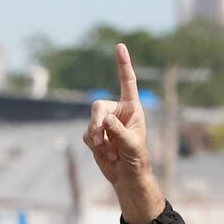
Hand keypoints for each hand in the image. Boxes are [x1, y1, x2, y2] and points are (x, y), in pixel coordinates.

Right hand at [84, 44, 162, 222]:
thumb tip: (104, 120)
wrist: (127, 176)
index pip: (127, 82)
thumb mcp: (131, 145)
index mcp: (132, 108)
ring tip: (109, 152)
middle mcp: (118, 112)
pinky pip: (87, 135)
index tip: (120, 46)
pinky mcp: (95, 134)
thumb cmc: (136, 159)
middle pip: (98, 106)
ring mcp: (105, 123)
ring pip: (91, 122)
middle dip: (96, 123)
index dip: (123, 65)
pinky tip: (105, 154)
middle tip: (99, 140)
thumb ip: (117, 131)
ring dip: (97, 139)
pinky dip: (94, 146)